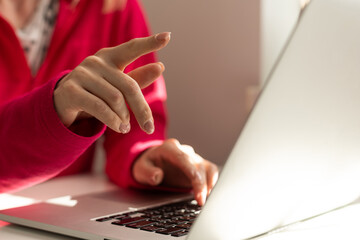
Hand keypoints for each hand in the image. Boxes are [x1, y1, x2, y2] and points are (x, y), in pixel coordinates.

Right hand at [54, 32, 170, 133]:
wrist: (63, 103)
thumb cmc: (96, 92)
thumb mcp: (117, 86)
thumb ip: (137, 79)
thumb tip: (160, 68)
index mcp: (110, 57)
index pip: (132, 48)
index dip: (150, 43)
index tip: (168, 36)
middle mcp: (96, 61)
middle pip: (129, 86)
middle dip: (141, 110)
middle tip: (149, 127)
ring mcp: (82, 74)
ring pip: (115, 99)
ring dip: (123, 118)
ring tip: (125, 127)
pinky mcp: (71, 90)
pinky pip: (100, 108)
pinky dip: (112, 121)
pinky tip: (119, 128)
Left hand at [132, 139, 218, 205]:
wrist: (152, 163)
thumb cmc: (147, 165)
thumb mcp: (140, 169)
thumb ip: (147, 172)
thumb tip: (157, 176)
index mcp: (169, 148)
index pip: (184, 159)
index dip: (192, 174)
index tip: (197, 188)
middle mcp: (184, 151)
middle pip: (197, 165)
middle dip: (201, 183)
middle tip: (201, 201)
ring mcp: (193, 157)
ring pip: (207, 167)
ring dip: (209, 183)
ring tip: (207, 198)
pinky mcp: (199, 166)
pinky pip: (211, 171)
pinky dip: (212, 182)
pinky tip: (209, 193)